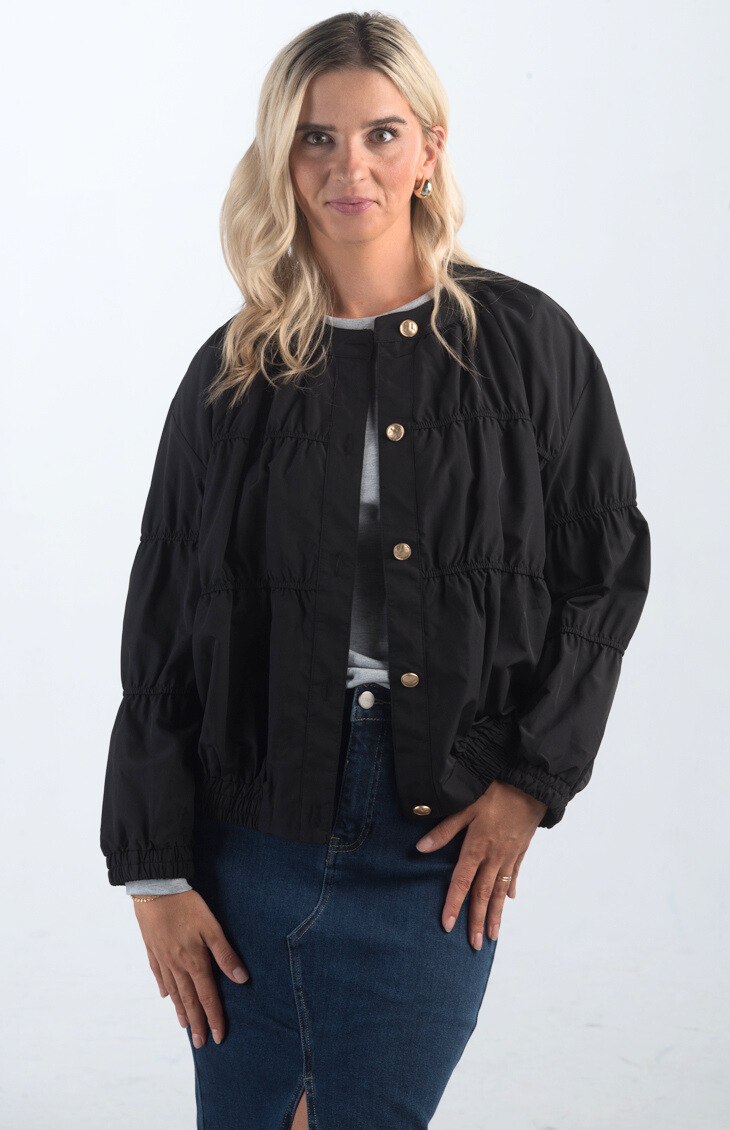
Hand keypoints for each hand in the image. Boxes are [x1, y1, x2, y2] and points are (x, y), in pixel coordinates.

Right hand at [134, 889, 248, 1046]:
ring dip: (181, 1010)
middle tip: (201, 1044)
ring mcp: (162, 959)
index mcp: (194, 961)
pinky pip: (159, 975)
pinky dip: (165, 989)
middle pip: (189, 1000)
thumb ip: (225, 954)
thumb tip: (242, 979)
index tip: (219, 1037)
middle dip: (197, 1023)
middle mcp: (177, 965)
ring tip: (186, 1026)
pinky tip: (166, 996)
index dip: (215, 1017)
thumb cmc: (187, 905)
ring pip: (173, 991)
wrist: (155, 889)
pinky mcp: (152, 949)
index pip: (207, 996)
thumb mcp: (212, 927)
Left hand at [415, 781, 547, 949]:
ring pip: (499, 890)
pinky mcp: (520, 850)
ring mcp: (509, 856)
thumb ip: (445, 829)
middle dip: (477, 920)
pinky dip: (509, 888)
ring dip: (495, 914)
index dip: (454, 904)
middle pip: (482, 894)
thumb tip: (421, 848)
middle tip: (474, 945)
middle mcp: (493, 857)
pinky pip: (513, 874)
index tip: (448, 926)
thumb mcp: (467, 806)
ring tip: (493, 935)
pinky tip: (508, 899)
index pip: (461, 882)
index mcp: (477, 847)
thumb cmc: (497, 793)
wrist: (532, 787)